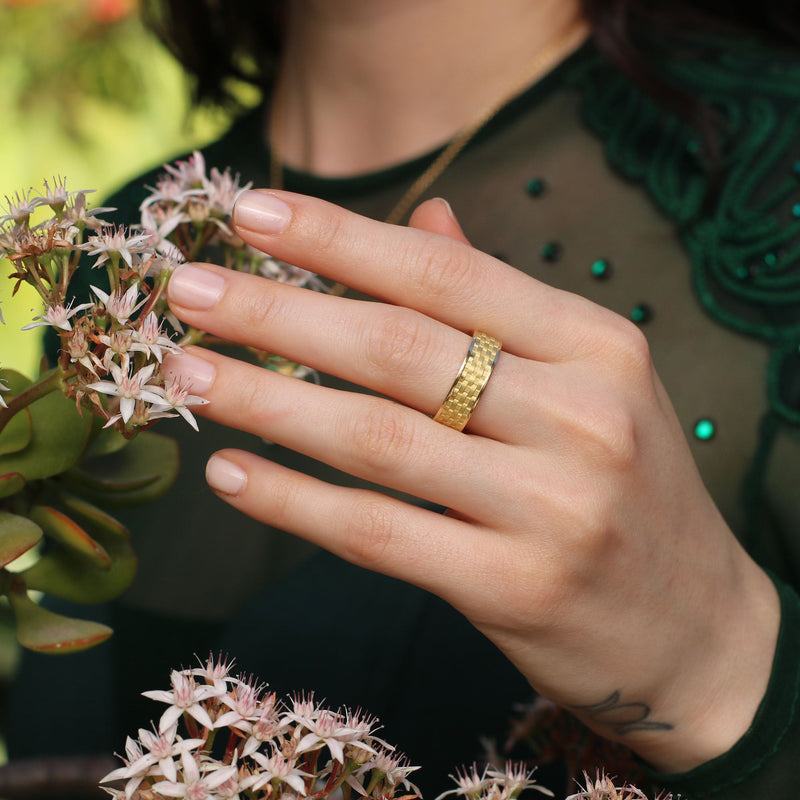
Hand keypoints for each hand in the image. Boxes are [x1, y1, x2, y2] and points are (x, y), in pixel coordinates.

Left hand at [164, 190, 779, 772]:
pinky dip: (293, 503)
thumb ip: (498, 301)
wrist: (695, 628)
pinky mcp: (514, 588)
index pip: (445, 273)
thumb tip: (424, 214)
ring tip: (185, 376)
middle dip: (276, 315)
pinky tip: (232, 473)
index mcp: (597, 345)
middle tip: (188, 291)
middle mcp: (580, 416)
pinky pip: (377, 533)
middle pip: (397, 350)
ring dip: (264, 403)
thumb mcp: (588, 379)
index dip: (340, 240)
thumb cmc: (627, 487)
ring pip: (374, 439)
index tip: (251, 213)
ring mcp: (550, 507)